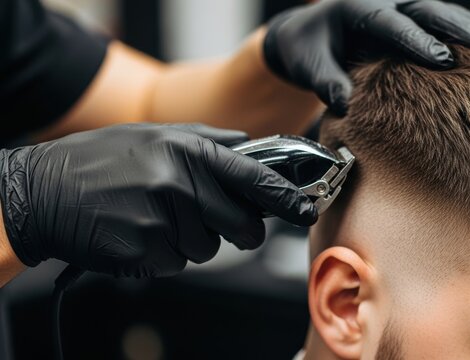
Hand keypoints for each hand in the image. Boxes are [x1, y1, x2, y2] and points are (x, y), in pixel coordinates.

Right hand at [0, 124, 316, 276]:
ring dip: (189, 240)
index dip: (286, 198)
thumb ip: (205, 140)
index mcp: (188, 151)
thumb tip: (247, 145)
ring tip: (154, 216)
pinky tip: (139, 231)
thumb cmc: (101, 161)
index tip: (306, 209)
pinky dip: (162, 254)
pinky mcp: (145, 250)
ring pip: (207, 248)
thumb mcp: (153, 135)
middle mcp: (180, 183)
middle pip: (241, 227)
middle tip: (212, 221)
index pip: (254, 178)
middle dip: (237, 231)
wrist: (43, 190)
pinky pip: (176, 263)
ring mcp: (163, 219)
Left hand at [263, 0, 469, 114]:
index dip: (418, 41)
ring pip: (444, 13)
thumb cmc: (310, 50)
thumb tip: (342, 103)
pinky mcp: (416, 20)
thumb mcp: (310, 66)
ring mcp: (404, 8)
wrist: (310, 32)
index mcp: (359, 10)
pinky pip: (448, 21)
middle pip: (428, 11)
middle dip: (461, 28)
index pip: (392, 24)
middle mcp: (387, 2)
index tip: (443, 59)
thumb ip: (326, 81)